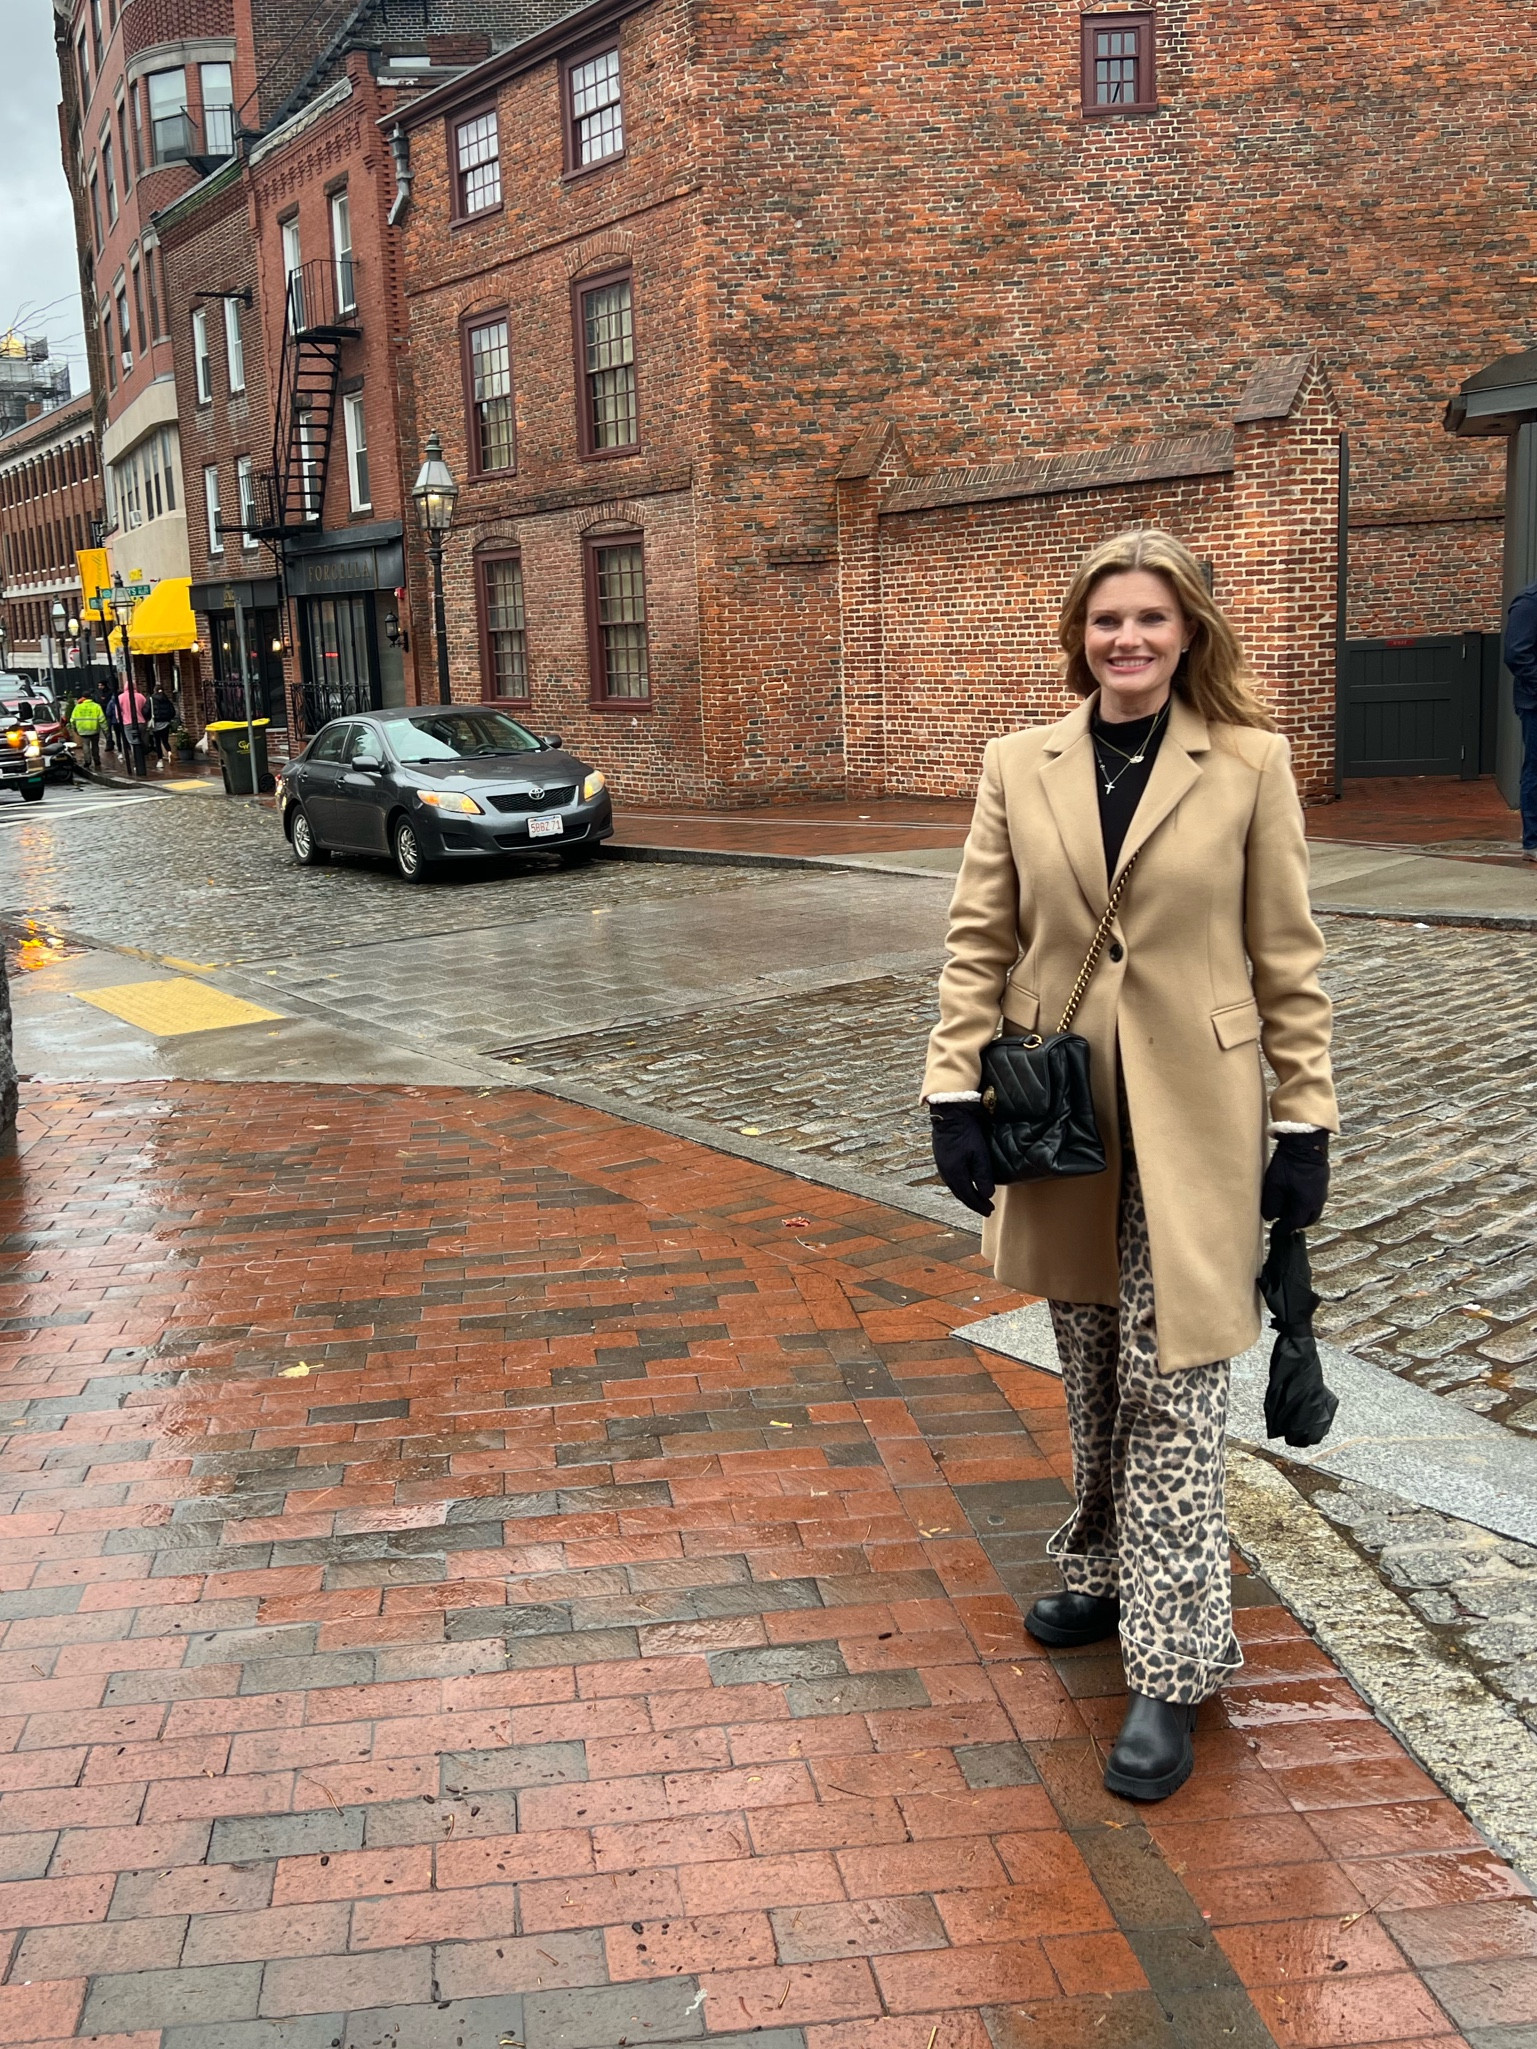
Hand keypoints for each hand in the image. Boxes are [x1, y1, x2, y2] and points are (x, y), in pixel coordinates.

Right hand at [930, 1102, 995, 1216]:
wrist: (948, 1115)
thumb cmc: (965, 1132)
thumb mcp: (979, 1153)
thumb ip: (983, 1175)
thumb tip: (987, 1194)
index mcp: (955, 1174)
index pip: (969, 1196)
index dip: (980, 1205)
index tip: (990, 1211)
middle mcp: (946, 1173)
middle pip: (961, 1194)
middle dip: (974, 1203)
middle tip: (986, 1209)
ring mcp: (942, 1166)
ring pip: (956, 1187)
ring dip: (967, 1195)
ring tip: (977, 1199)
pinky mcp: (942, 1159)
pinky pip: (952, 1179)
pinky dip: (961, 1186)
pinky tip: (966, 1184)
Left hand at [1261, 1130, 1329, 1231]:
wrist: (1306, 1143)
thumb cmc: (1289, 1163)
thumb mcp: (1274, 1183)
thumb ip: (1271, 1203)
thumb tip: (1269, 1217)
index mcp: (1306, 1204)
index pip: (1294, 1223)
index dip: (1283, 1229)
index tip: (1276, 1231)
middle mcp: (1317, 1201)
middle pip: (1307, 1220)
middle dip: (1294, 1223)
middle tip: (1282, 1222)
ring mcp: (1322, 1192)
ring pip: (1313, 1211)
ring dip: (1302, 1214)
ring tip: (1288, 1209)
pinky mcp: (1322, 1183)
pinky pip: (1315, 1201)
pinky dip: (1306, 1204)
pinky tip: (1295, 1196)